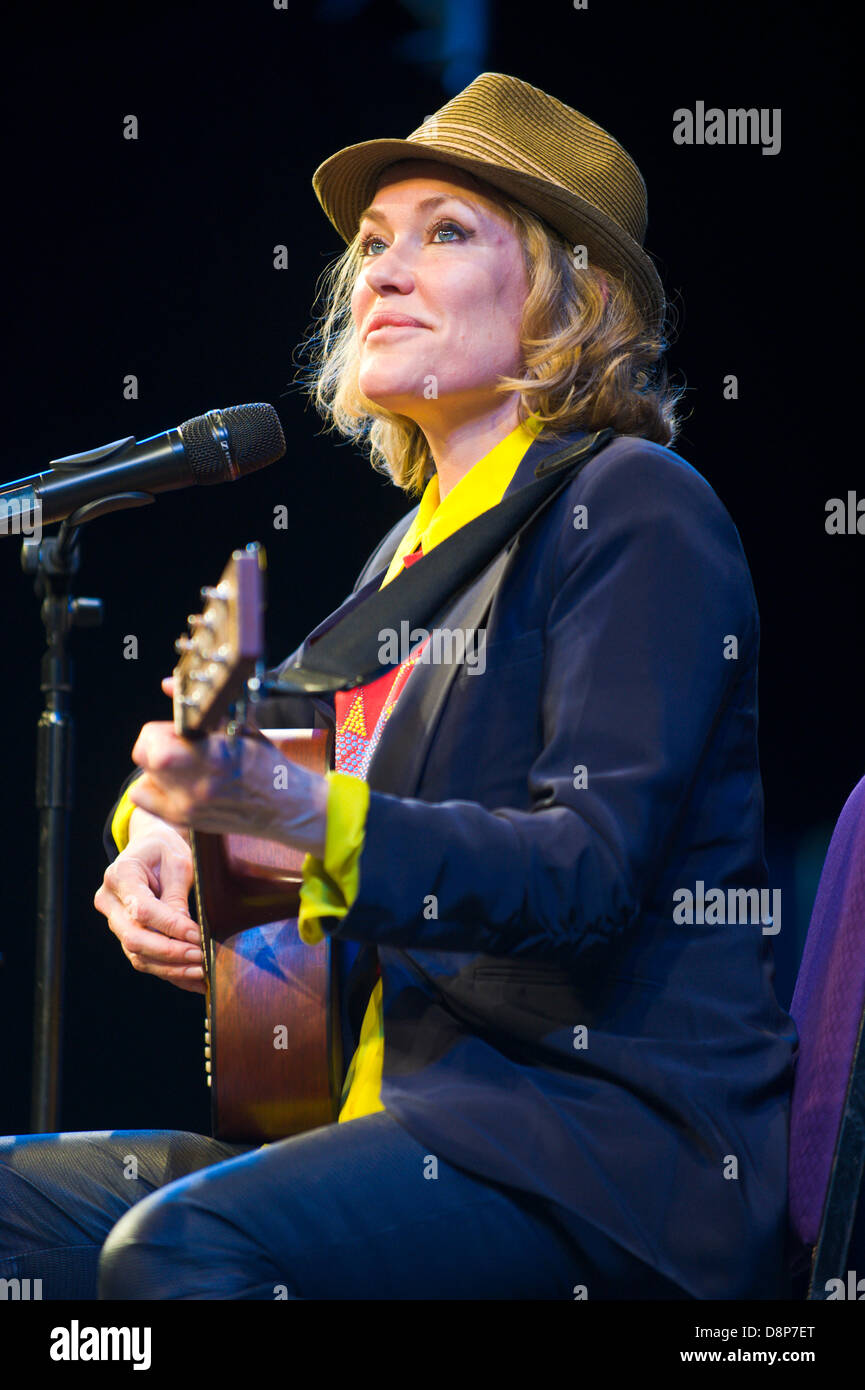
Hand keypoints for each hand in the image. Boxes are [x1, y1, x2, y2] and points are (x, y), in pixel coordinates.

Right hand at [94, 826, 204, 992]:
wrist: (149, 847)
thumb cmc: (165, 850)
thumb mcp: (177, 862)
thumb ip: (177, 896)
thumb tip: (185, 932)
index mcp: (120, 875)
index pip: (142, 910)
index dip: (170, 926)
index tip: (197, 935)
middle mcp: (110, 901)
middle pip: (134, 938)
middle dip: (169, 952)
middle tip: (200, 956)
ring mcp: (114, 921)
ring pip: (137, 955)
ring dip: (170, 968)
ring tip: (201, 972)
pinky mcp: (126, 934)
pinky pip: (144, 959)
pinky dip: (169, 972)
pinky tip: (193, 979)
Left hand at [127, 717, 328, 857]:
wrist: (286, 806)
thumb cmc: (267, 765)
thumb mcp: (239, 726)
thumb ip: (200, 708)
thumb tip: (168, 684)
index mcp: (209, 758)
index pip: (152, 738)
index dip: (165, 728)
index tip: (182, 729)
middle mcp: (193, 787)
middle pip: (144, 757)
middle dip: (158, 743)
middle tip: (181, 744)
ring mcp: (186, 808)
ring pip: (143, 779)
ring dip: (157, 767)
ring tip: (183, 764)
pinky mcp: (184, 821)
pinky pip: (147, 800)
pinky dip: (155, 788)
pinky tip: (178, 782)